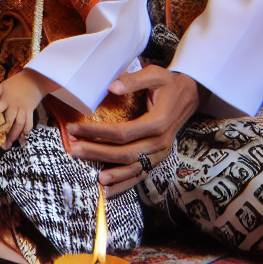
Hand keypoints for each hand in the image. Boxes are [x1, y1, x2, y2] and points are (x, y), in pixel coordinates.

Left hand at [0, 69, 56, 149]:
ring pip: (20, 125)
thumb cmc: (15, 82)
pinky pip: (30, 123)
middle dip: (6, 134)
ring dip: (15, 135)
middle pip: (10, 122)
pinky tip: (23, 137)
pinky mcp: (31, 110)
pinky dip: (27, 131)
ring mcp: (24, 109)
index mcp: (5, 99)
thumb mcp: (2, 87)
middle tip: (2, 145)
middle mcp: (15, 105)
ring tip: (10, 144)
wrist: (34, 79)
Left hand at [66, 67, 201, 195]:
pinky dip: (125, 184)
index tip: (75, 128)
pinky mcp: (158, 158)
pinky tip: (108, 190)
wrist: (190, 96)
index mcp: (158, 122)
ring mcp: (160, 153)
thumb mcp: (155, 74)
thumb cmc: (168, 83)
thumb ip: (134, 80)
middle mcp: (160, 142)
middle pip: (124, 153)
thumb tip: (111, 87)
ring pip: (132, 167)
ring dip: (110, 173)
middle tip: (73, 149)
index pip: (122, 132)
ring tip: (89, 174)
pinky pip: (141, 174)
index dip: (97, 132)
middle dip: (96, 152)